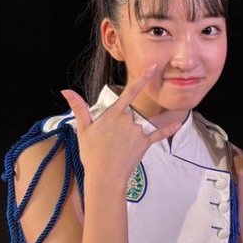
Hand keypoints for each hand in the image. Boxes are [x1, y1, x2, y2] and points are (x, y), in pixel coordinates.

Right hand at [61, 68, 180, 190]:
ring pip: (138, 125)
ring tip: (118, 149)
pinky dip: (168, 129)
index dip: (142, 78)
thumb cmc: (92, 153)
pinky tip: (177, 124)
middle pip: (129, 114)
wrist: (104, 176)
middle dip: (121, 125)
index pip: (129, 92)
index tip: (152, 67)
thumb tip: (65, 91)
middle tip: (109, 142)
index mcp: (113, 114)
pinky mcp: (145, 142)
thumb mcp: (83, 129)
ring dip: (131, 134)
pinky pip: (158, 134)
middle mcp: (128, 119)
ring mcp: (138, 131)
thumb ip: (78, 107)